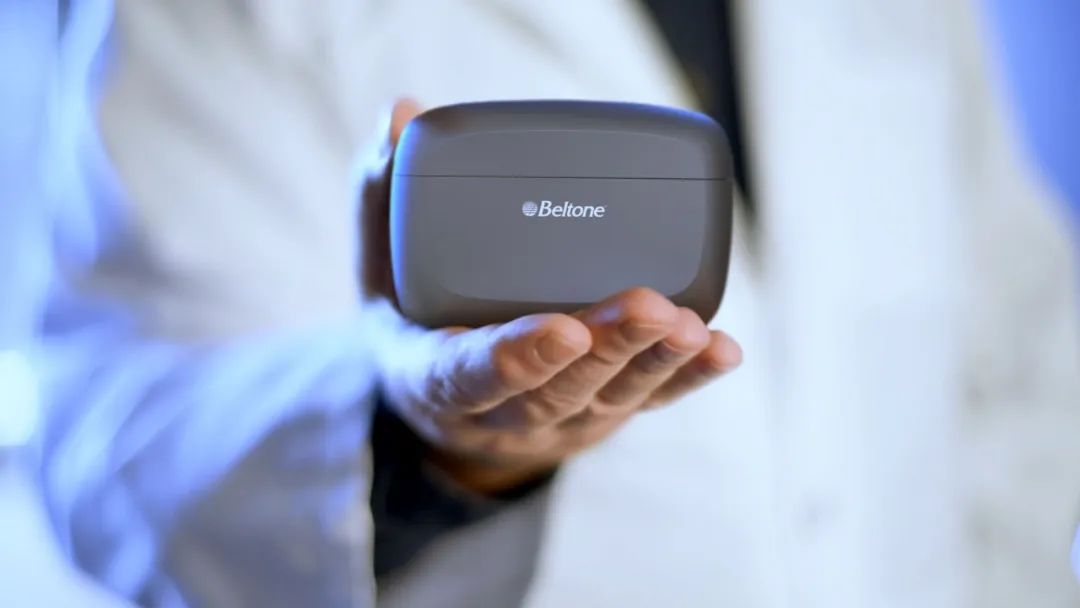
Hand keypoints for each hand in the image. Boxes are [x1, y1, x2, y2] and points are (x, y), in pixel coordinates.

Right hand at [358, 100, 742, 493]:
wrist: (450, 408)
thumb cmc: (416, 327)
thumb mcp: (379, 275)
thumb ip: (383, 196)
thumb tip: (403, 112)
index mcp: (435, 379)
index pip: (470, 376)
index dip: (518, 357)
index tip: (564, 327)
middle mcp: (501, 411)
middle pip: (560, 390)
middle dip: (611, 348)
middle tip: (651, 305)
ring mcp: (558, 419)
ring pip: (611, 398)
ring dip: (654, 360)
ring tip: (690, 324)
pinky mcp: (602, 413)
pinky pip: (649, 401)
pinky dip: (688, 378)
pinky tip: (721, 351)